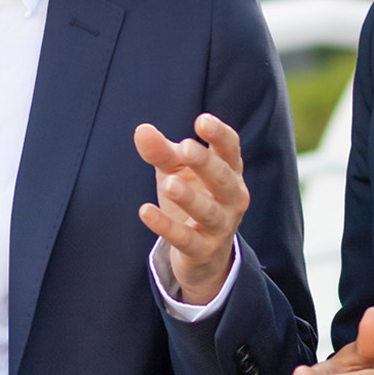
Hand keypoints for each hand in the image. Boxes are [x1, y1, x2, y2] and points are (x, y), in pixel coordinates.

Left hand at [135, 113, 249, 308]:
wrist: (204, 254)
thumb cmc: (193, 199)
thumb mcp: (176, 172)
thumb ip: (162, 152)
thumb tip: (141, 130)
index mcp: (229, 172)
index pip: (230, 150)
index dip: (219, 135)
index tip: (202, 120)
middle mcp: (232, 198)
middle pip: (224, 179)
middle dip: (207, 164)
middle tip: (186, 148)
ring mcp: (221, 226)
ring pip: (209, 212)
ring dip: (190, 198)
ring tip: (169, 184)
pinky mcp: (204, 251)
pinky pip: (186, 239)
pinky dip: (166, 227)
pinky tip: (145, 212)